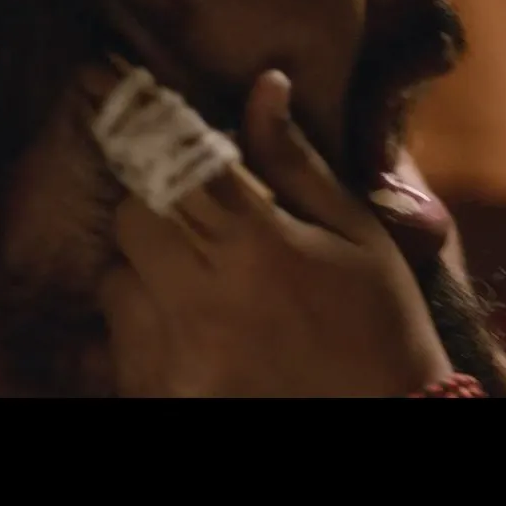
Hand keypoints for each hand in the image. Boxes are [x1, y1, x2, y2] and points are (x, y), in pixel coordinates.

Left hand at [98, 70, 453, 396]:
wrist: (389, 420)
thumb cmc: (379, 323)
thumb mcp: (355, 233)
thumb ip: (295, 162)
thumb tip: (263, 84)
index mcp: (255, 244)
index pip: (172, 164)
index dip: (149, 131)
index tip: (125, 95)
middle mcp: (203, 298)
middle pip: (131, 218)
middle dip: (155, 207)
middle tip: (197, 219)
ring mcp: (175, 356)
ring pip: (116, 282)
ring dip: (144, 273)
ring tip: (200, 287)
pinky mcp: (161, 395)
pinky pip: (121, 344)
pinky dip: (143, 330)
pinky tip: (195, 334)